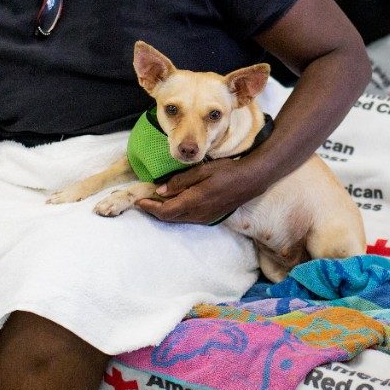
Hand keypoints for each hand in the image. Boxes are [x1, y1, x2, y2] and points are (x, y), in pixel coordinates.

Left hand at [134, 157, 267, 224]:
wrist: (251, 180)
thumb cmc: (227, 171)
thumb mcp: (202, 170)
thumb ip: (181, 181)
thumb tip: (161, 190)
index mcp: (194, 201)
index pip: (165, 211)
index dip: (150, 207)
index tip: (139, 201)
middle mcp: (198, 214)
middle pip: (169, 217)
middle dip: (154, 210)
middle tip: (144, 200)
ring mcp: (205, 218)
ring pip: (178, 219)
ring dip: (165, 212)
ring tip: (156, 201)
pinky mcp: (210, 217)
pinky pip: (187, 218)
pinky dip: (176, 212)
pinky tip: (175, 202)